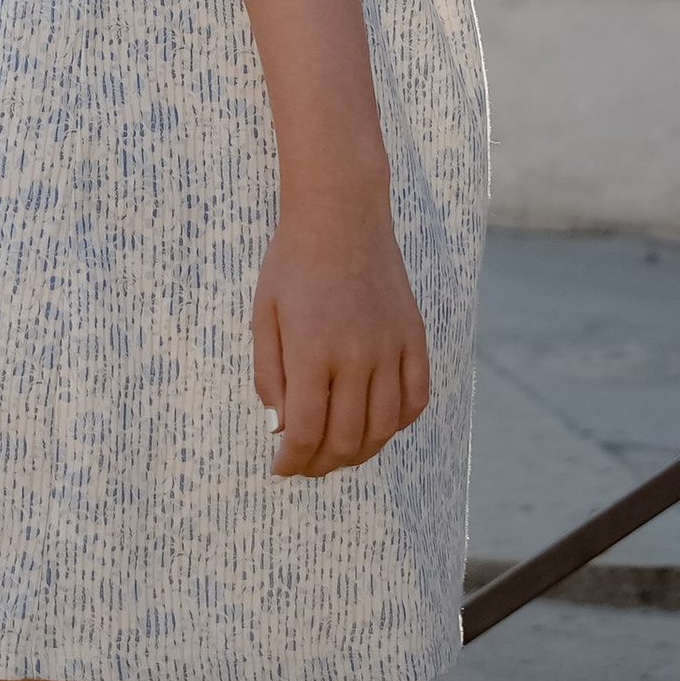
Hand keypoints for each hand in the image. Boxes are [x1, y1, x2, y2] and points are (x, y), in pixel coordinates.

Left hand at [252, 196, 430, 479]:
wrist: (341, 213)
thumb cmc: (293, 261)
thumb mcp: (264, 314)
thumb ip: (270, 375)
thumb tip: (280, 428)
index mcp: (313, 349)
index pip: (306, 431)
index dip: (292, 460)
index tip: (281, 467)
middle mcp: (357, 355)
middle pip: (347, 438)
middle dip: (322, 463)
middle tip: (306, 465)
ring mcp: (391, 347)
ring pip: (384, 428)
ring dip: (360, 453)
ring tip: (338, 453)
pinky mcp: (414, 337)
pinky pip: (415, 398)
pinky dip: (398, 423)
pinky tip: (377, 425)